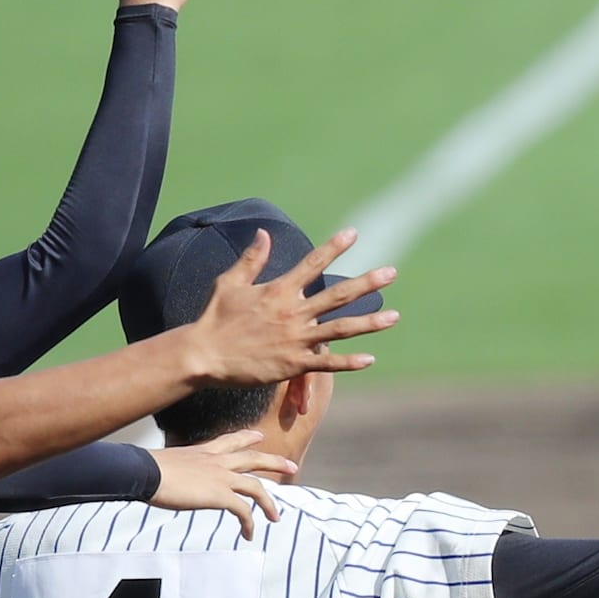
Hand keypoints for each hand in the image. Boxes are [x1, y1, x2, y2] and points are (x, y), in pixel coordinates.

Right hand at [148, 430, 292, 539]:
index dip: (247, 438)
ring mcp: (221, 477)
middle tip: (291, 467)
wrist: (145, 472)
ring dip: (269, 503)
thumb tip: (165, 479)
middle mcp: (216, 461)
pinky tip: (249, 534)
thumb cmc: (146, 469)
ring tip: (276, 516)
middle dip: (274, 463)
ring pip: (257, 487)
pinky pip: (244, 511)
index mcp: (203, 451)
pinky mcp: (221, 495)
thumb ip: (176, 469)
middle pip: (253, 458)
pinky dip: (250, 523)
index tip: (258, 436)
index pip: (230, 441)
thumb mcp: (165, 463)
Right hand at [180, 229, 396, 385]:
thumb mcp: (231, 282)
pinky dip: (348, 362)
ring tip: (394, 316)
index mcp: (279, 290)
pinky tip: (369, 359)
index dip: (334, 248)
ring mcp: (295, 339)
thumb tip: (263, 233)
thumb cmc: (215, 318)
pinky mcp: (292, 364)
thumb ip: (252, 259)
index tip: (354, 234)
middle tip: (391, 273)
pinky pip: (326, 363)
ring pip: (341, 329)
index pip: (313, 264)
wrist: (204, 354)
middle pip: (338, 295)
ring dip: (369, 323)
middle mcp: (292, 312)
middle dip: (367, 283)